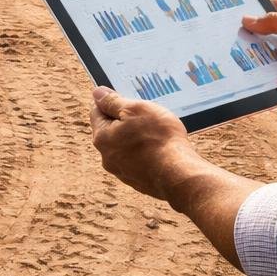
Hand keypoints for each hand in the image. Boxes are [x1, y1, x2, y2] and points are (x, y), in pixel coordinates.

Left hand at [90, 86, 259, 265]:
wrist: (179, 175)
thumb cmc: (159, 138)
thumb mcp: (135, 110)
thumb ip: (113, 101)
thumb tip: (97, 93)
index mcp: (102, 138)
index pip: (97, 112)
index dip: (110, 101)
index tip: (125, 97)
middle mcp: (108, 158)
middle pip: (111, 131)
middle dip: (125, 120)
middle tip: (145, 114)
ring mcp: (123, 173)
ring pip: (126, 147)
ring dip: (137, 138)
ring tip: (157, 132)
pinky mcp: (139, 182)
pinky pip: (139, 162)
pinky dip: (147, 154)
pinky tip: (161, 149)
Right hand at [242, 0, 276, 107]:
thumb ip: (275, 21)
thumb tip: (246, 19)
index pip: (270, 9)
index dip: (253, 10)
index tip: (232, 15)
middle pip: (265, 41)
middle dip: (252, 47)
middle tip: (233, 48)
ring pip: (271, 68)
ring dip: (263, 74)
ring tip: (251, 78)